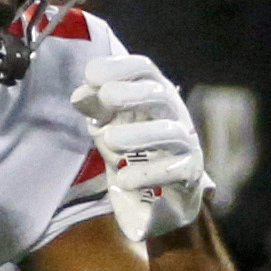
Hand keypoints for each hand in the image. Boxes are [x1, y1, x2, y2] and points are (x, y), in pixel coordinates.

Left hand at [71, 54, 214, 241]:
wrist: (159, 203)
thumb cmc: (133, 155)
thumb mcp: (108, 129)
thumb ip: (96, 110)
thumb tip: (80, 94)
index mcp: (154, 97)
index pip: (144, 71)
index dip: (120, 67)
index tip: (91, 74)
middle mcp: (174, 115)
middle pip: (160, 96)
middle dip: (132, 94)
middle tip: (106, 97)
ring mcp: (185, 145)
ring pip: (171, 132)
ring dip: (139, 134)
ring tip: (109, 140)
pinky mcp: (190, 176)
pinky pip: (175, 171)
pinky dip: (147, 174)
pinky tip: (123, 180)